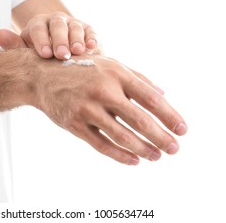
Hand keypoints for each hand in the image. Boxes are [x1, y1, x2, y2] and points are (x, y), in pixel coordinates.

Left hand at [0, 12, 99, 58]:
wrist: (60, 55)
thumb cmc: (39, 56)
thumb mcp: (26, 52)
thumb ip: (14, 45)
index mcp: (38, 24)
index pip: (38, 28)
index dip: (41, 40)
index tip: (44, 55)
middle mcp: (56, 20)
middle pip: (58, 26)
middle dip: (60, 40)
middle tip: (62, 55)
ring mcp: (72, 23)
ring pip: (75, 27)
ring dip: (77, 39)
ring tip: (77, 52)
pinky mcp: (87, 29)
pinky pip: (90, 32)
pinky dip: (91, 38)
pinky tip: (92, 47)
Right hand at [29, 52, 186, 164]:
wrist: (42, 76)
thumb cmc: (82, 69)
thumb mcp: (110, 65)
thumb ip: (138, 78)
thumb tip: (164, 94)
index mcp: (116, 74)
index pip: (150, 98)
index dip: (169, 116)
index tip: (182, 130)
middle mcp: (103, 90)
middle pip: (139, 120)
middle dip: (160, 137)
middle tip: (174, 149)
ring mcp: (87, 108)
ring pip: (121, 136)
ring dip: (142, 149)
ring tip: (156, 156)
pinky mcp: (75, 124)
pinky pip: (101, 144)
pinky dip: (119, 155)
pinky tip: (133, 161)